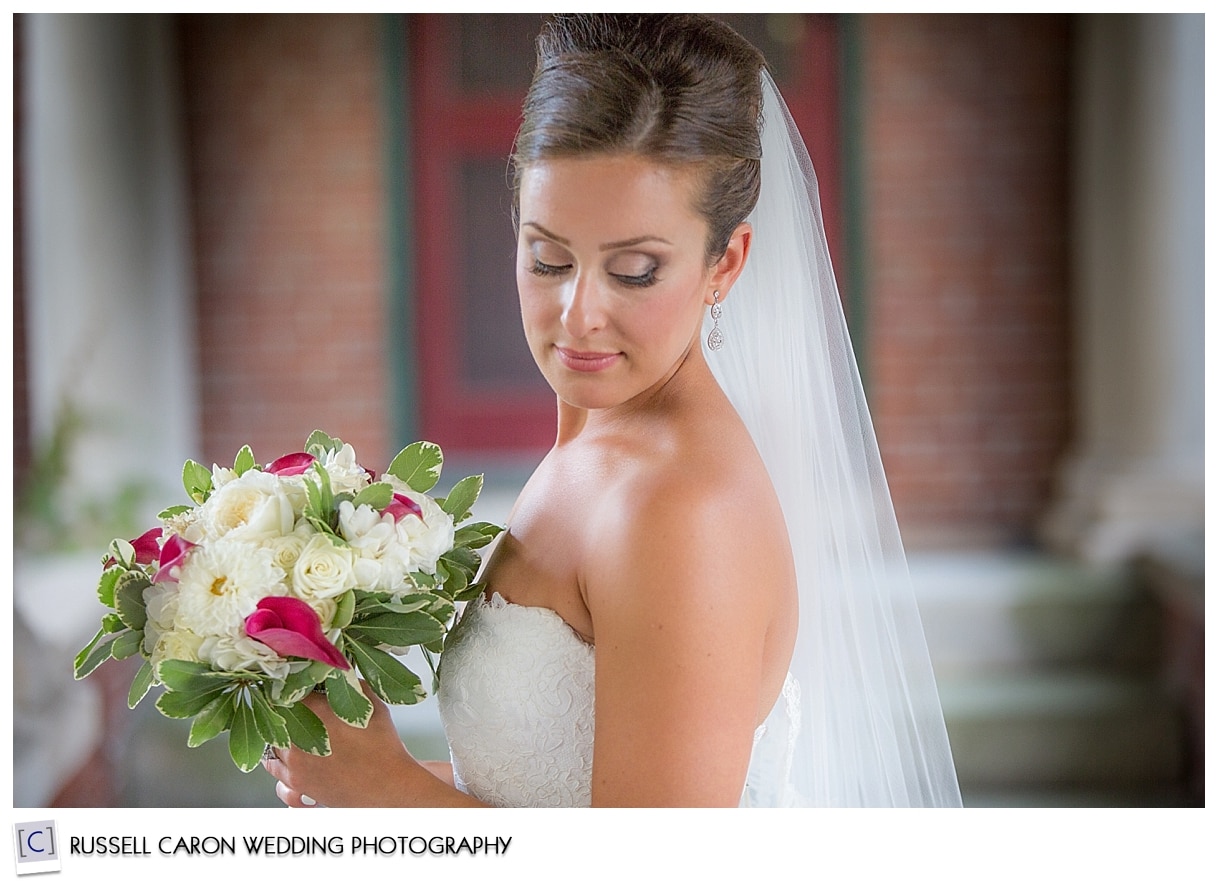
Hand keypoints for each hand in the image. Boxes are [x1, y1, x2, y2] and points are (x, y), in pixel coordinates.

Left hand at [262, 681, 417, 806]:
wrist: (387, 787)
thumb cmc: (385, 747)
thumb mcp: (374, 707)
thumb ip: (353, 687)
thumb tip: (339, 674)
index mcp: (317, 712)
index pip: (291, 689)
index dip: (294, 684)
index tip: (299, 685)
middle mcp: (299, 737)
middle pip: (275, 715)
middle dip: (286, 710)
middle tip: (296, 706)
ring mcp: (295, 762)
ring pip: (271, 741)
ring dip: (280, 734)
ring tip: (292, 730)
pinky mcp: (296, 783)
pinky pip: (273, 768)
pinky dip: (277, 761)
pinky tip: (288, 756)